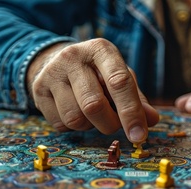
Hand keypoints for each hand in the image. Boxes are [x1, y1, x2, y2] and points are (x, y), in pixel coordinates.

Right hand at [27, 38, 158, 142]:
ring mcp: (52, 72)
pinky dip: (73, 127)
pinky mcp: (38, 90)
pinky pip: (60, 124)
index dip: (131, 112)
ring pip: (75, 118)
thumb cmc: (97, 73)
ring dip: (89, 126)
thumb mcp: (119, 77)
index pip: (119, 82)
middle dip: (109, 124)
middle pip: (94, 104)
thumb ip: (137, 99)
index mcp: (101, 49)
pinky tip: (75, 112)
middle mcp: (74, 56)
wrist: (57, 63)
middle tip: (113, 124)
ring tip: (92, 114)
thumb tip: (152, 121)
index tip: (139, 136)